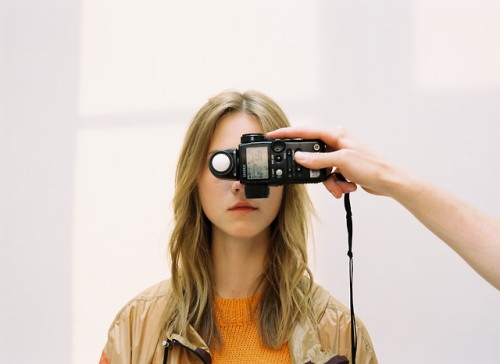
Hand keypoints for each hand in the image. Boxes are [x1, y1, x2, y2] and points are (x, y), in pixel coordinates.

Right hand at [267, 126, 404, 198]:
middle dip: (316, 171)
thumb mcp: (342, 161)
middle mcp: (337, 142)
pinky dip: (336, 184)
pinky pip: (330, 176)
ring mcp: (340, 155)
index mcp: (336, 134)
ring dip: (329, 181)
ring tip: (341, 187)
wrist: (390, 181)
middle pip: (313, 155)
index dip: (287, 134)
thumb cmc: (373, 166)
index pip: (306, 131)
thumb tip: (299, 157)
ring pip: (321, 169)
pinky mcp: (344, 167)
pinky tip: (347, 187)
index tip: (272, 135)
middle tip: (320, 178)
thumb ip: (318, 159)